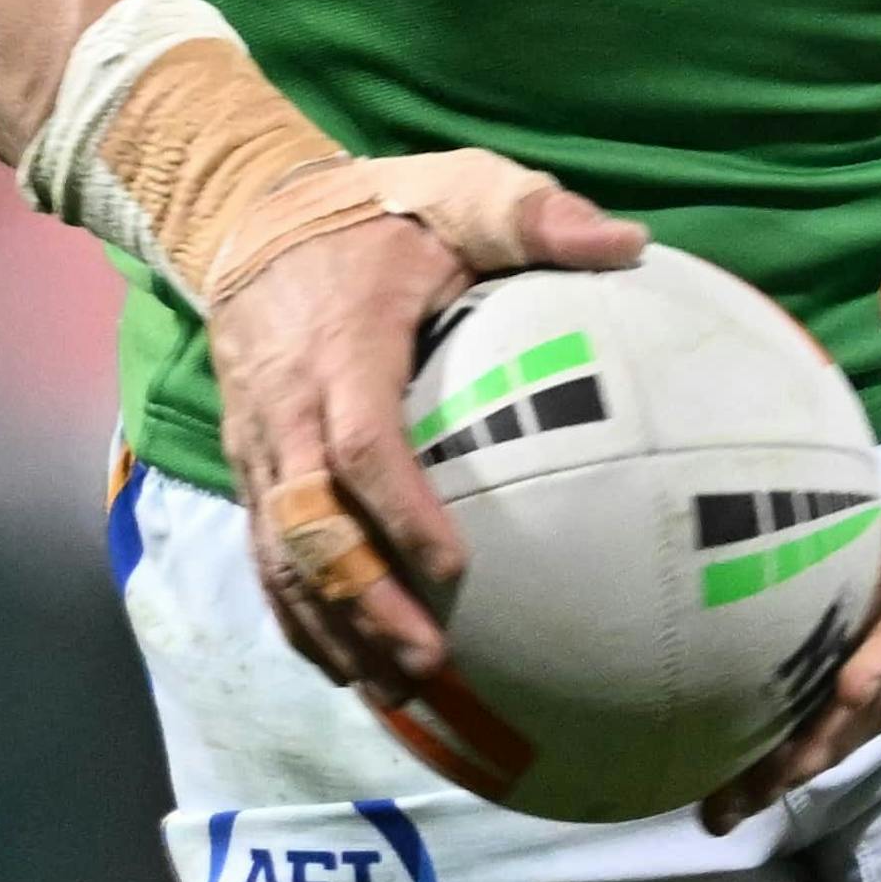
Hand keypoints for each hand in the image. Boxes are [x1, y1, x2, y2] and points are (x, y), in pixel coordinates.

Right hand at [207, 143, 638, 707]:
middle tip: (427, 661)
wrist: (250, 218)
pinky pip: (266, 557)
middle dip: (362, 600)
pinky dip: (300, 619)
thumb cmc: (377, 215)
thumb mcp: (454, 190)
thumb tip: (631, 243)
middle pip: (308, 523)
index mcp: (341, 347)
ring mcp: (259, 446)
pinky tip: (350, 672)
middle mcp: (286, 407)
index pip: (360, 442)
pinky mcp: (249, 470)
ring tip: (393, 691)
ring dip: (331, 627)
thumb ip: (532, 216)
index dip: (401, 512)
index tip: (454, 569)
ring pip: (280, 555)